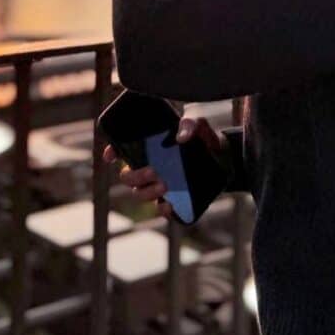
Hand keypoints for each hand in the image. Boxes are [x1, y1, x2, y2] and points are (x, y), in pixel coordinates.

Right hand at [101, 117, 226, 220]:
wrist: (223, 156)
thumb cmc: (202, 136)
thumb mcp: (197, 124)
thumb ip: (189, 124)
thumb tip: (181, 138)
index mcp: (147, 146)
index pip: (121, 149)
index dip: (111, 152)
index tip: (111, 155)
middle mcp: (148, 166)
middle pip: (127, 177)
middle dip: (135, 176)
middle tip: (154, 171)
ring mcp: (157, 184)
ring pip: (140, 194)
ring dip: (147, 193)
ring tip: (165, 186)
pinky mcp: (172, 198)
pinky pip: (160, 209)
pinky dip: (162, 209)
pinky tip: (169, 205)